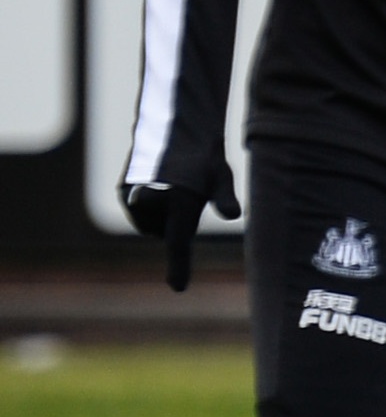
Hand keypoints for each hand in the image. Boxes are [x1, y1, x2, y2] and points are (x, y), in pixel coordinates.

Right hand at [125, 169, 235, 292]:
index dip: (179, 267)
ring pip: (151, 225)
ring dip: (162, 214)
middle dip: (175, 222)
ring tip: (173, 185)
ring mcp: (131, 198)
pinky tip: (159, 184)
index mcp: (179, 204)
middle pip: (166, 233)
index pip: (179, 244)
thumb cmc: (204, 158)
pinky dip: (150, 207)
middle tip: (187, 192)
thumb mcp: (220, 176)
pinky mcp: (122, 192)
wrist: (175, 128)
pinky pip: (140, 214)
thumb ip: (224, 197)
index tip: (178, 288)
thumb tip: (233, 214)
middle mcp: (150, 203)